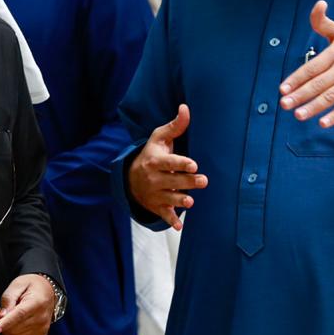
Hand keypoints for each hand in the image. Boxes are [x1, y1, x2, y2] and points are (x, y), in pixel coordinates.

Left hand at [0, 274, 53, 334]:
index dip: (5, 323)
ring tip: (9, 319)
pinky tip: (13, 328)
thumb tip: (2, 316)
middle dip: (3, 324)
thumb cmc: (31, 286)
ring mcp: (42, 328)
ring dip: (7, 331)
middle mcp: (42, 318)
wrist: (48, 291)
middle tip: (3, 314)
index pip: (19, 315)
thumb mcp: (17, 284)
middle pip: (16, 328)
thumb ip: (8, 299)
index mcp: (37, 302)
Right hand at [128, 104, 206, 230]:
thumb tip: (186, 107)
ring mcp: (155, 194)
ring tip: (190, 201)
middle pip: (173, 180)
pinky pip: (164, 215)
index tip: (193, 164)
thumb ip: (174, 126)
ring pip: (169, 198)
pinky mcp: (157, 206)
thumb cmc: (151, 155)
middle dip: (187, 182)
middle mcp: (154, 178)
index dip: (181, 163)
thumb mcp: (158, 138)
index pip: (169, 162)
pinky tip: (179, 226)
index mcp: (155, 161)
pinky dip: (170, 221)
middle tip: (203, 181)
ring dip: (180, 201)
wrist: (130, 178)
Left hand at [279, 1, 333, 127]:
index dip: (296, 79)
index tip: (282, 89)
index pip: (312, 68)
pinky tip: (322, 123)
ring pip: (331, 97)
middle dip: (300, 95)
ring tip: (297, 115)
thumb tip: (319, 3)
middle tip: (284, 104)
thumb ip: (323, 22)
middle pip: (318, 84)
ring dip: (314, 107)